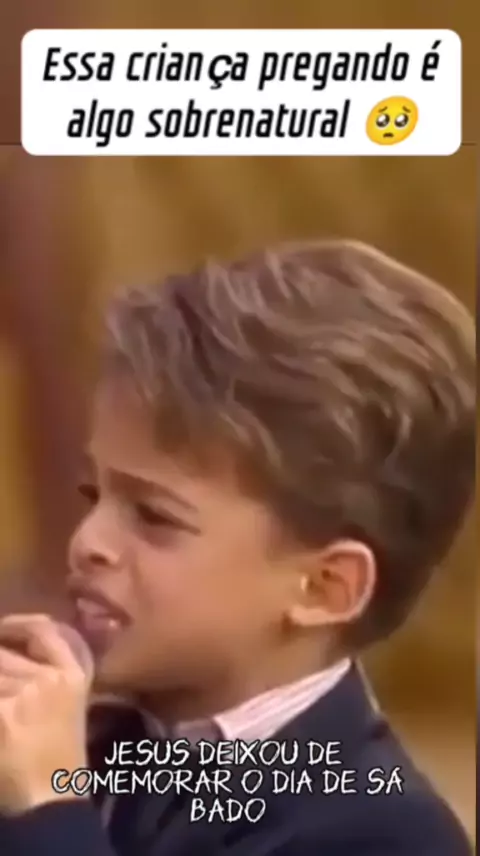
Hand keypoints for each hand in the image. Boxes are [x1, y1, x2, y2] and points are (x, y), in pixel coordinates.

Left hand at [0, 614, 91, 813]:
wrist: (50, 797)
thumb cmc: (58, 753)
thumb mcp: (69, 703)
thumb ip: (51, 671)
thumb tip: (13, 644)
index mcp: (73, 674)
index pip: (44, 631)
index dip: (18, 624)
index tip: (4, 629)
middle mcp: (51, 679)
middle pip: (4, 653)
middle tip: (2, 686)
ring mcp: (25, 696)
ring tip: (3, 705)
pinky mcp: (3, 713)